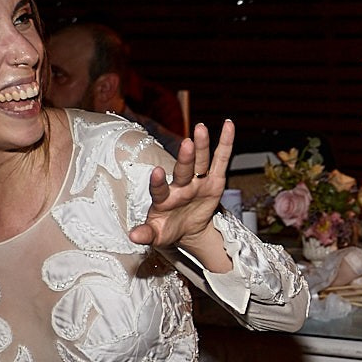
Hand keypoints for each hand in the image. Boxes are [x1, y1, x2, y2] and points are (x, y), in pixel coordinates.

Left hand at [130, 120, 231, 250]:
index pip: (159, 189)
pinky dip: (225, 143)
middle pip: (183, 170)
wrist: (187, 229)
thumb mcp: (157, 235)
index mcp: (164, 198)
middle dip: (186, 158)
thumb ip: (146, 234)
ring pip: (201, 161)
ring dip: (202, 145)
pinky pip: (221, 159)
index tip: (157, 173)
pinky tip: (228, 125)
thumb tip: (133, 236)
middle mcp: (181, 185)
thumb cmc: (168, 229)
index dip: (158, 182)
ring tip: (201, 128)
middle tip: (187, 143)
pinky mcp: (214, 180)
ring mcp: (198, 181)